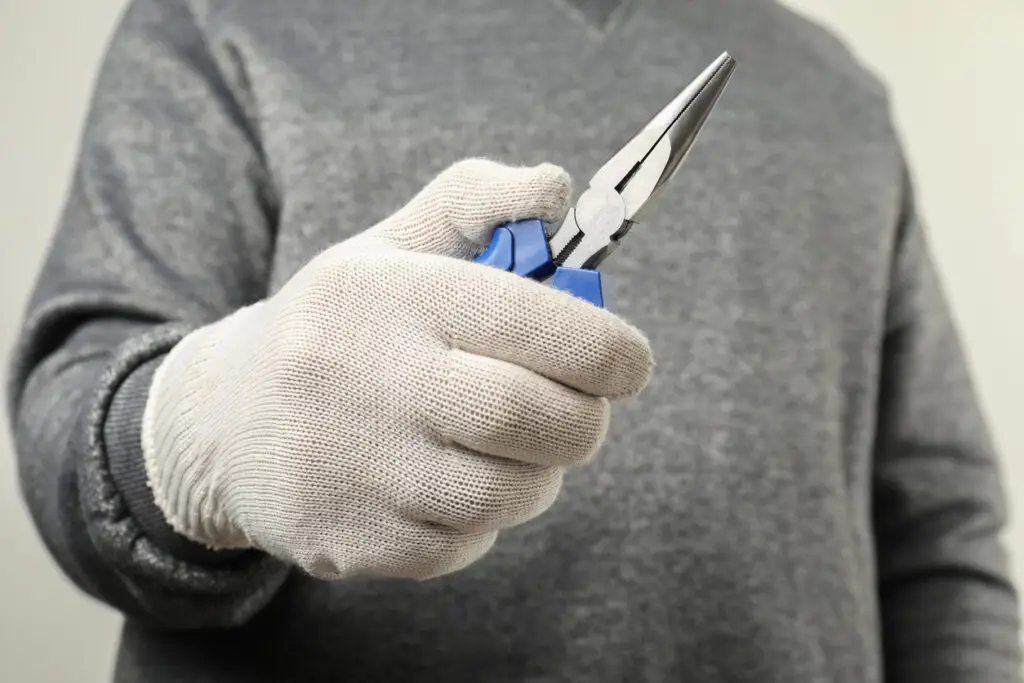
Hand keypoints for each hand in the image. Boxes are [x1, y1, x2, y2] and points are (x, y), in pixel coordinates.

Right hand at [142, 159, 653, 579]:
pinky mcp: (351, 541)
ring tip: (515, 447)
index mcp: (388, 297)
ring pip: (506, 493)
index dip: (606, 349)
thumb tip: (557, 187)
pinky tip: (452, 483)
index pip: (531, 322)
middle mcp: (368, 382)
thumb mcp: (391, 246)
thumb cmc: (336, 327)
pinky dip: (484, 517)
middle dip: (584, 420)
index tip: (629, 363)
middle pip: (529, 418)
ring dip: (540, 474)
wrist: (224, 423)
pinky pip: (465, 543)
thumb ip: (476, 201)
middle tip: (583, 410)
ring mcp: (356, 472)